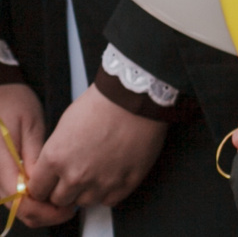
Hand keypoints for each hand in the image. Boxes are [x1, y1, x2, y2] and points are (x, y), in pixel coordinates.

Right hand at [0, 83, 65, 226]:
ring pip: (11, 203)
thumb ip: (36, 156)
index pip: (18, 198)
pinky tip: (47, 192)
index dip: (43, 209)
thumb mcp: (32, 125)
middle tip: (68, 210)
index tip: (65, 208)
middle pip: (14, 206)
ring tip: (61, 201)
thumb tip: (47, 182)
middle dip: (42, 213)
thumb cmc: (14, 102)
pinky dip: (28, 198)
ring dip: (35, 208)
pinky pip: (9, 192)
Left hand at [24, 86, 164, 213]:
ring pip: (85, 202)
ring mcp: (102, 182)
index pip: (38, 190)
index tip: (51, 182)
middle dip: (65, 190)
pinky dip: (109, 191)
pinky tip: (112, 175)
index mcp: (55, 159)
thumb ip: (56, 154)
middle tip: (76, 175)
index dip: (45, 185)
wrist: (136, 97)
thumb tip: (56, 169)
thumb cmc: (101, 104)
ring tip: (97, 173)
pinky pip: (110, 200)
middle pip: (60, 200)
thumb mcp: (64, 125)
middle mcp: (75, 176)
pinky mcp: (126, 182)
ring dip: (88, 191)